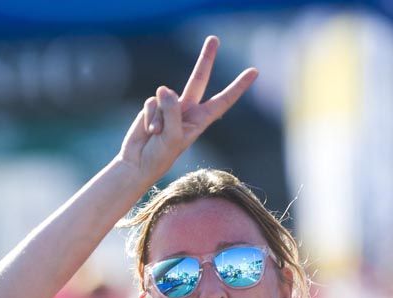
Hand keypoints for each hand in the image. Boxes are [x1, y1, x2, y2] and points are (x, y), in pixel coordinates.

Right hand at [117, 36, 257, 181]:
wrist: (138, 163)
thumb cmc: (160, 156)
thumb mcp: (172, 137)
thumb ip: (171, 111)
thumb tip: (164, 88)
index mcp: (200, 121)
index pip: (223, 101)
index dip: (238, 87)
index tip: (254, 72)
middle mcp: (187, 110)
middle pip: (199, 79)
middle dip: (205, 59)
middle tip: (214, 38)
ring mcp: (170, 107)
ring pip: (166, 97)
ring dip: (159, 117)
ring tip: (156, 134)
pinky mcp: (153, 106)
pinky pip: (151, 103)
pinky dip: (148, 116)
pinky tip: (148, 130)